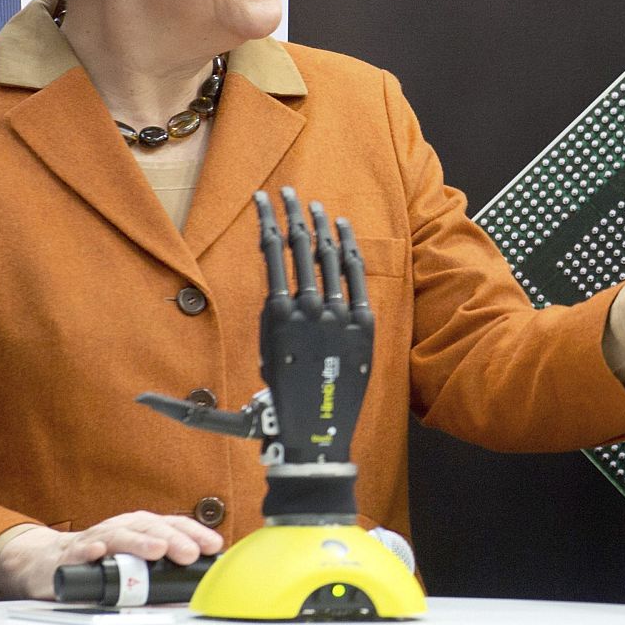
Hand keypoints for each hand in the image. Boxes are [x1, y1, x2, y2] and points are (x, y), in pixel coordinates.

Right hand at [0, 512, 221, 599]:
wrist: (50, 560)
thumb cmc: (102, 557)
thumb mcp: (136, 557)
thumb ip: (161, 565)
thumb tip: (197, 579)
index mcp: (143, 528)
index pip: (174, 526)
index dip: (195, 534)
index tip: (213, 546)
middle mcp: (123, 528)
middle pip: (152, 528)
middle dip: (174, 539)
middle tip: (190, 553)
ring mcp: (98, 539)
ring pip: (121, 536)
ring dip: (139, 542)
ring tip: (157, 549)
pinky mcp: (71, 555)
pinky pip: (81, 551)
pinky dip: (90, 550)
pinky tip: (99, 553)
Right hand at [254, 189, 373, 464]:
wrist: (316, 434)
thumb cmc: (281, 404)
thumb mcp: (261, 358)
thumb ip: (267, 322)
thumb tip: (270, 299)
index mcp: (276, 314)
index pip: (271, 253)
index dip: (266, 221)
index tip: (262, 200)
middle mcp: (308, 308)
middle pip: (300, 247)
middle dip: (291, 213)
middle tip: (286, 190)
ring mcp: (338, 314)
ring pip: (329, 257)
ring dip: (319, 226)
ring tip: (312, 204)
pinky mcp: (363, 324)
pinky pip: (356, 278)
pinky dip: (348, 250)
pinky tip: (342, 230)